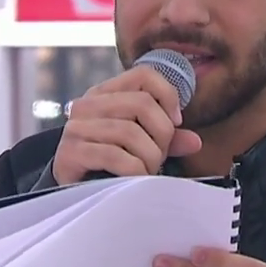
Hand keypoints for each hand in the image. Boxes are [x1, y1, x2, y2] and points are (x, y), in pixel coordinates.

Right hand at [51, 66, 202, 184]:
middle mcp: (88, 105)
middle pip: (142, 104)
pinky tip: (137, 179)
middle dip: (162, 135)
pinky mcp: (70, 152)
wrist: (72, 191)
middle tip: (160, 157)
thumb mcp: (141, 146)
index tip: (176, 122)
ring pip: (131, 132)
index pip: (144, 74)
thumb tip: (195, 141)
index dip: (168, 95)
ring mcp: (76, 127)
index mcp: (106, 94)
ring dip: (149, 158)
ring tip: (147, 172)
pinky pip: (114, 156)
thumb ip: (167, 139)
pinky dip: (134, 170)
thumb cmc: (110, 165)